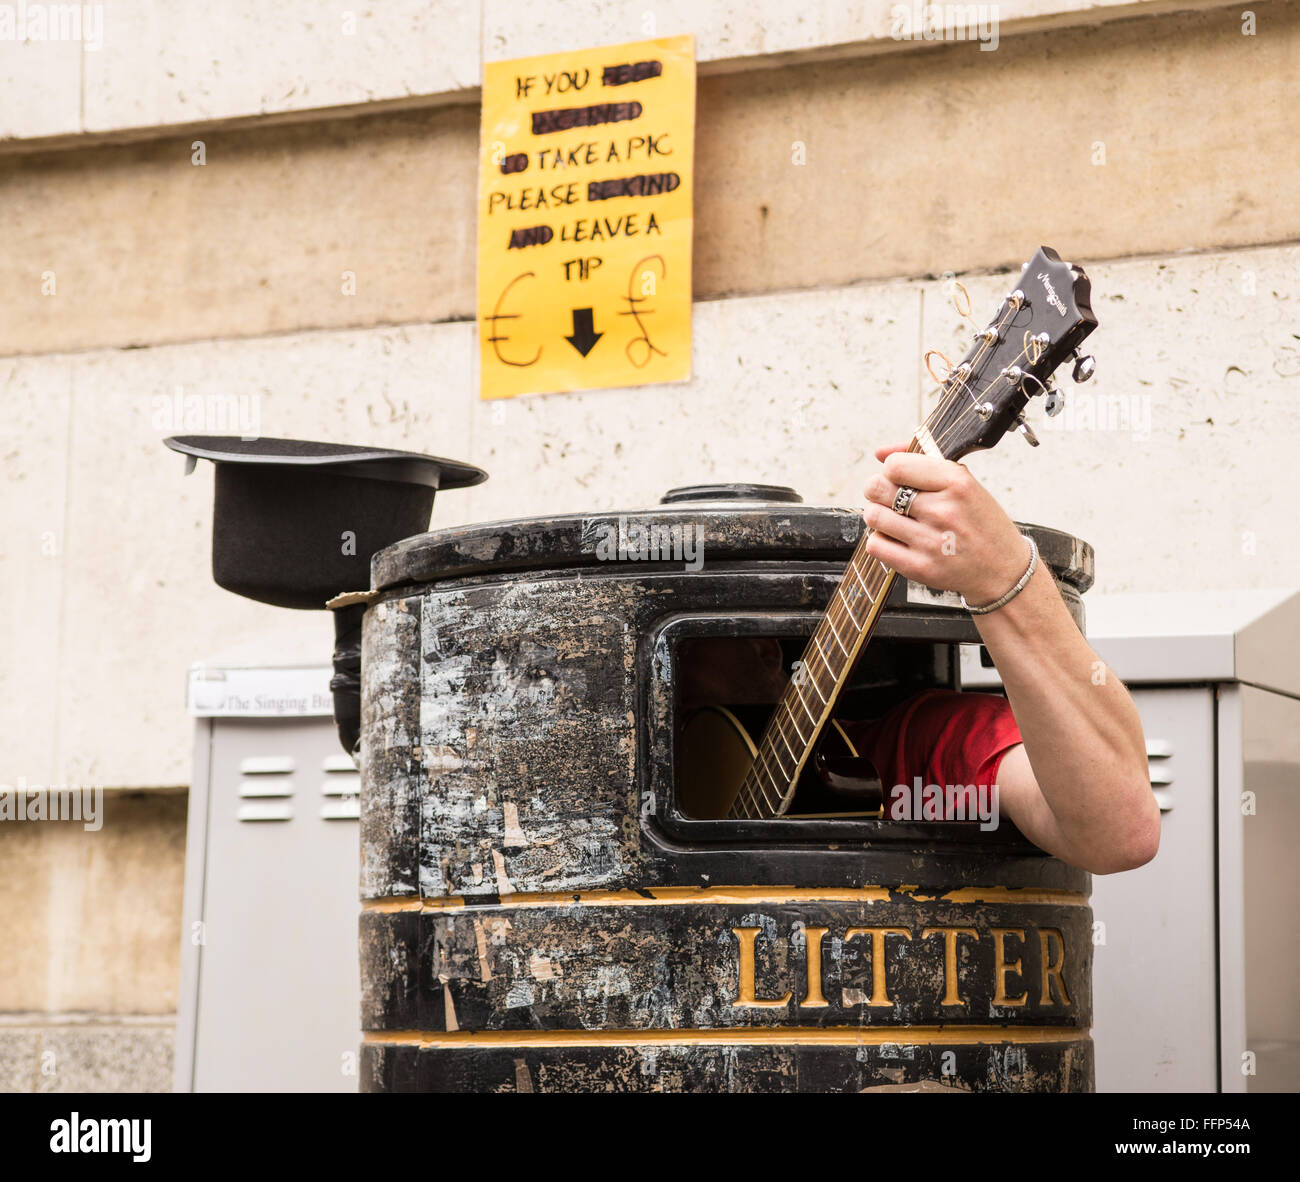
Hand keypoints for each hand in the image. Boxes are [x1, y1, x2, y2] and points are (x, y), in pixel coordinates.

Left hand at [861, 442, 1029, 605]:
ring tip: (896, 519)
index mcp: (957, 483)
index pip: (895, 466)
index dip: (891, 469)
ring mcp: (930, 542)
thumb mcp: (964, 482)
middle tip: (890, 497)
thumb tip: (879, 452)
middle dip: (878, 490)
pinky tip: (898, 539)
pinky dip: (881, 540)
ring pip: (873, 516)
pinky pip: (875, 545)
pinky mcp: (920, 568)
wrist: (1002, 569)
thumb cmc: (979, 522)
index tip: (898, 477)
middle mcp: (943, 511)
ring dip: (879, 515)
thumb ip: (921, 460)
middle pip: (877, 488)